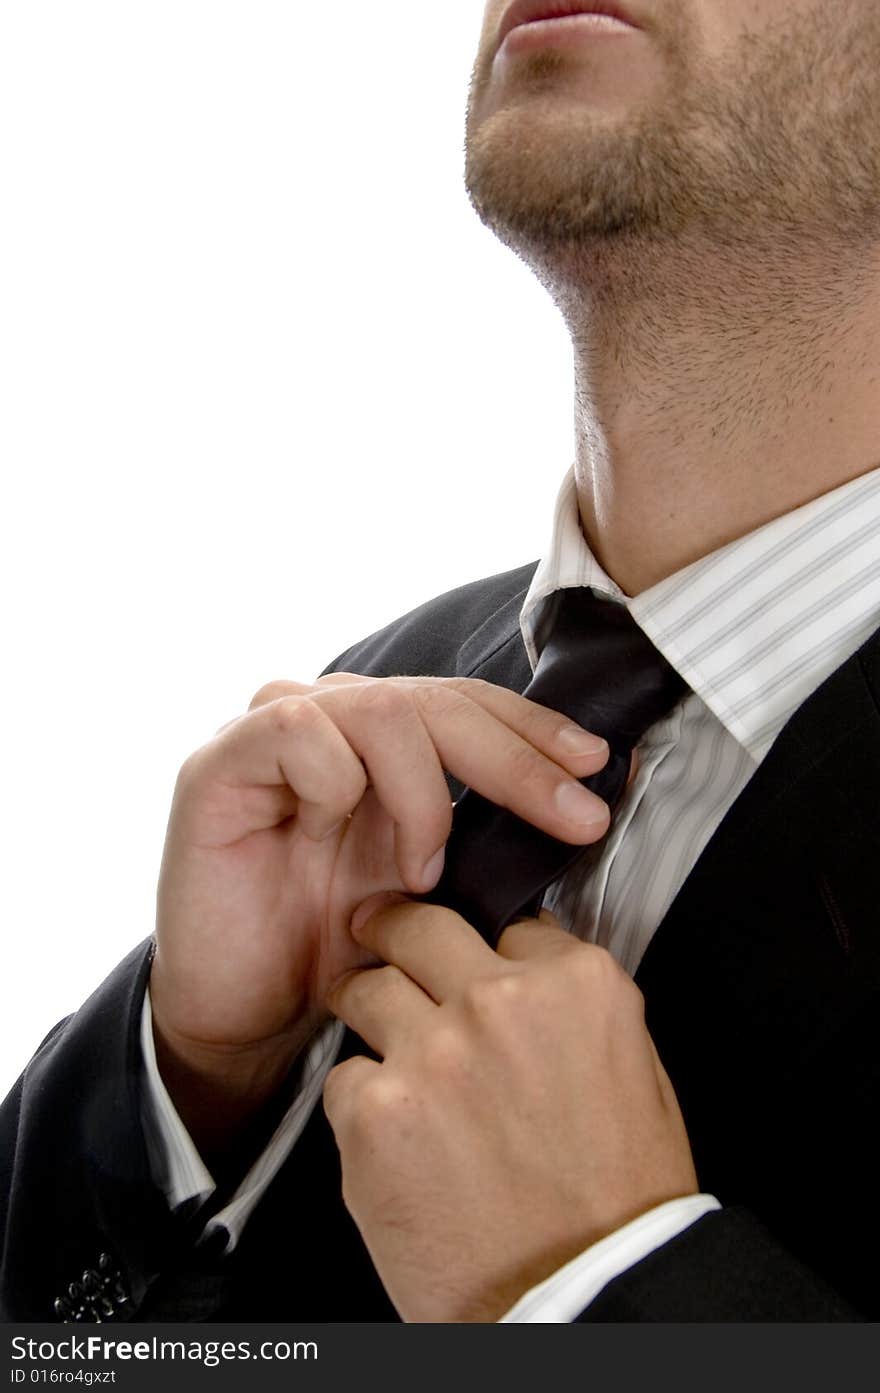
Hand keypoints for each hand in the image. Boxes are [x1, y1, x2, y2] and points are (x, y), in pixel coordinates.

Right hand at [150, 674, 610, 1154]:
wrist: (244, 1016)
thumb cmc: (336, 952)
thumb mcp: (431, 887)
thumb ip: (481, 832)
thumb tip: (580, 801)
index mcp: (378, 741)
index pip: (467, 702)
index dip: (533, 727)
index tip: (597, 767)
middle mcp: (328, 721)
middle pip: (438, 700)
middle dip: (517, 759)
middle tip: (574, 816)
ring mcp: (269, 734)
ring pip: (380, 708)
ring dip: (423, 793)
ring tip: (425, 873)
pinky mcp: (217, 764)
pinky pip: (296, 730)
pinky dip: (335, 785)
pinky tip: (328, 839)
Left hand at [323, 900, 697, 1322]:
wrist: (582, 1299)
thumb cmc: (615, 1203)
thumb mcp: (637, 1075)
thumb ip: (577, 1012)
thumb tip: (533, 978)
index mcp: (578, 987)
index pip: (511, 928)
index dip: (490, 951)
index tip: (475, 964)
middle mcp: (501, 1004)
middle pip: (421, 927)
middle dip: (395, 928)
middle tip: (378, 930)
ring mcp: (433, 1053)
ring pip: (366, 988)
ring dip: (365, 1005)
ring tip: (367, 1028)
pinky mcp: (375, 1112)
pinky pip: (344, 1076)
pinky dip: (360, 1101)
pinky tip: (390, 1133)